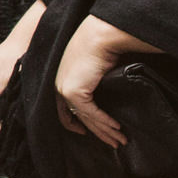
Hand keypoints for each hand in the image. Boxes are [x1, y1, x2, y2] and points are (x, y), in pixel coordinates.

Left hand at [54, 15, 151, 148]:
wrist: (99, 35)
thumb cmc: (97, 46)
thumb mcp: (88, 66)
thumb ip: (88, 81)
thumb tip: (99, 93)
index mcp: (57, 80)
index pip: (62, 109)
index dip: (73, 123)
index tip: (85, 132)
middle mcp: (57, 86)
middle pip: (76, 118)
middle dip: (97, 132)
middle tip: (113, 142)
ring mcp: (64, 89)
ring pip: (86, 118)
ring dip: (106, 131)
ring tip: (121, 141)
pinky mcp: (74, 91)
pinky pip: (92, 113)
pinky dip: (106, 122)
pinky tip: (118, 128)